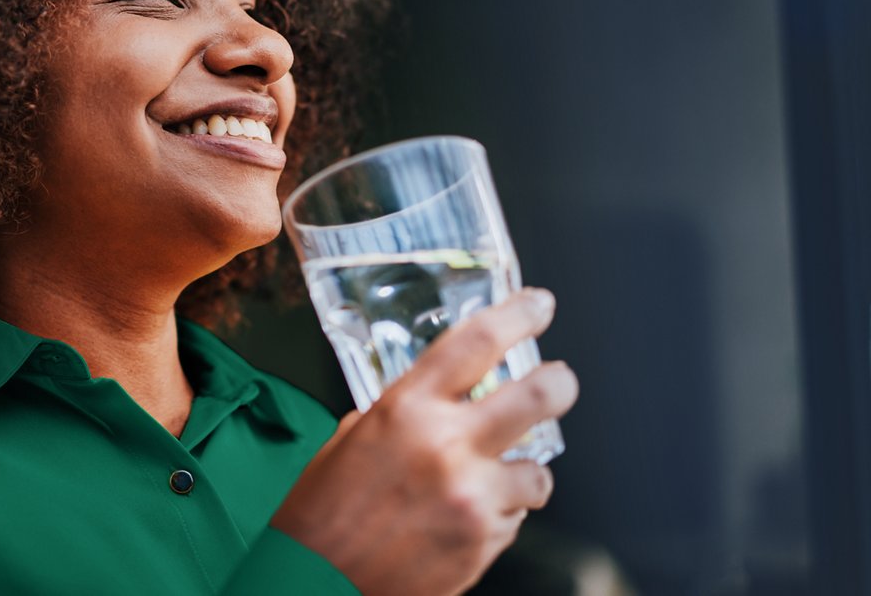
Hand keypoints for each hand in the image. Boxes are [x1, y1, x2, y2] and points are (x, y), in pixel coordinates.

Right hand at [272, 288, 577, 595]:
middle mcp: (445, 446)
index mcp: (405, 408)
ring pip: (538, 472)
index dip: (519, 315)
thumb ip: (403, 415)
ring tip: (491, 480)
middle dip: (559, 383)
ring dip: (522, 473)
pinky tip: (461, 520)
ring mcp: (471, 498)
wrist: (314, 582)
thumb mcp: (351, 439)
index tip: (539, 305)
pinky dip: (498, 515)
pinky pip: (515, 519)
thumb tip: (442, 401)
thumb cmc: (322, 511)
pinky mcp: (482, 543)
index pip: (478, 342)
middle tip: (558, 381)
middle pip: (539, 396)